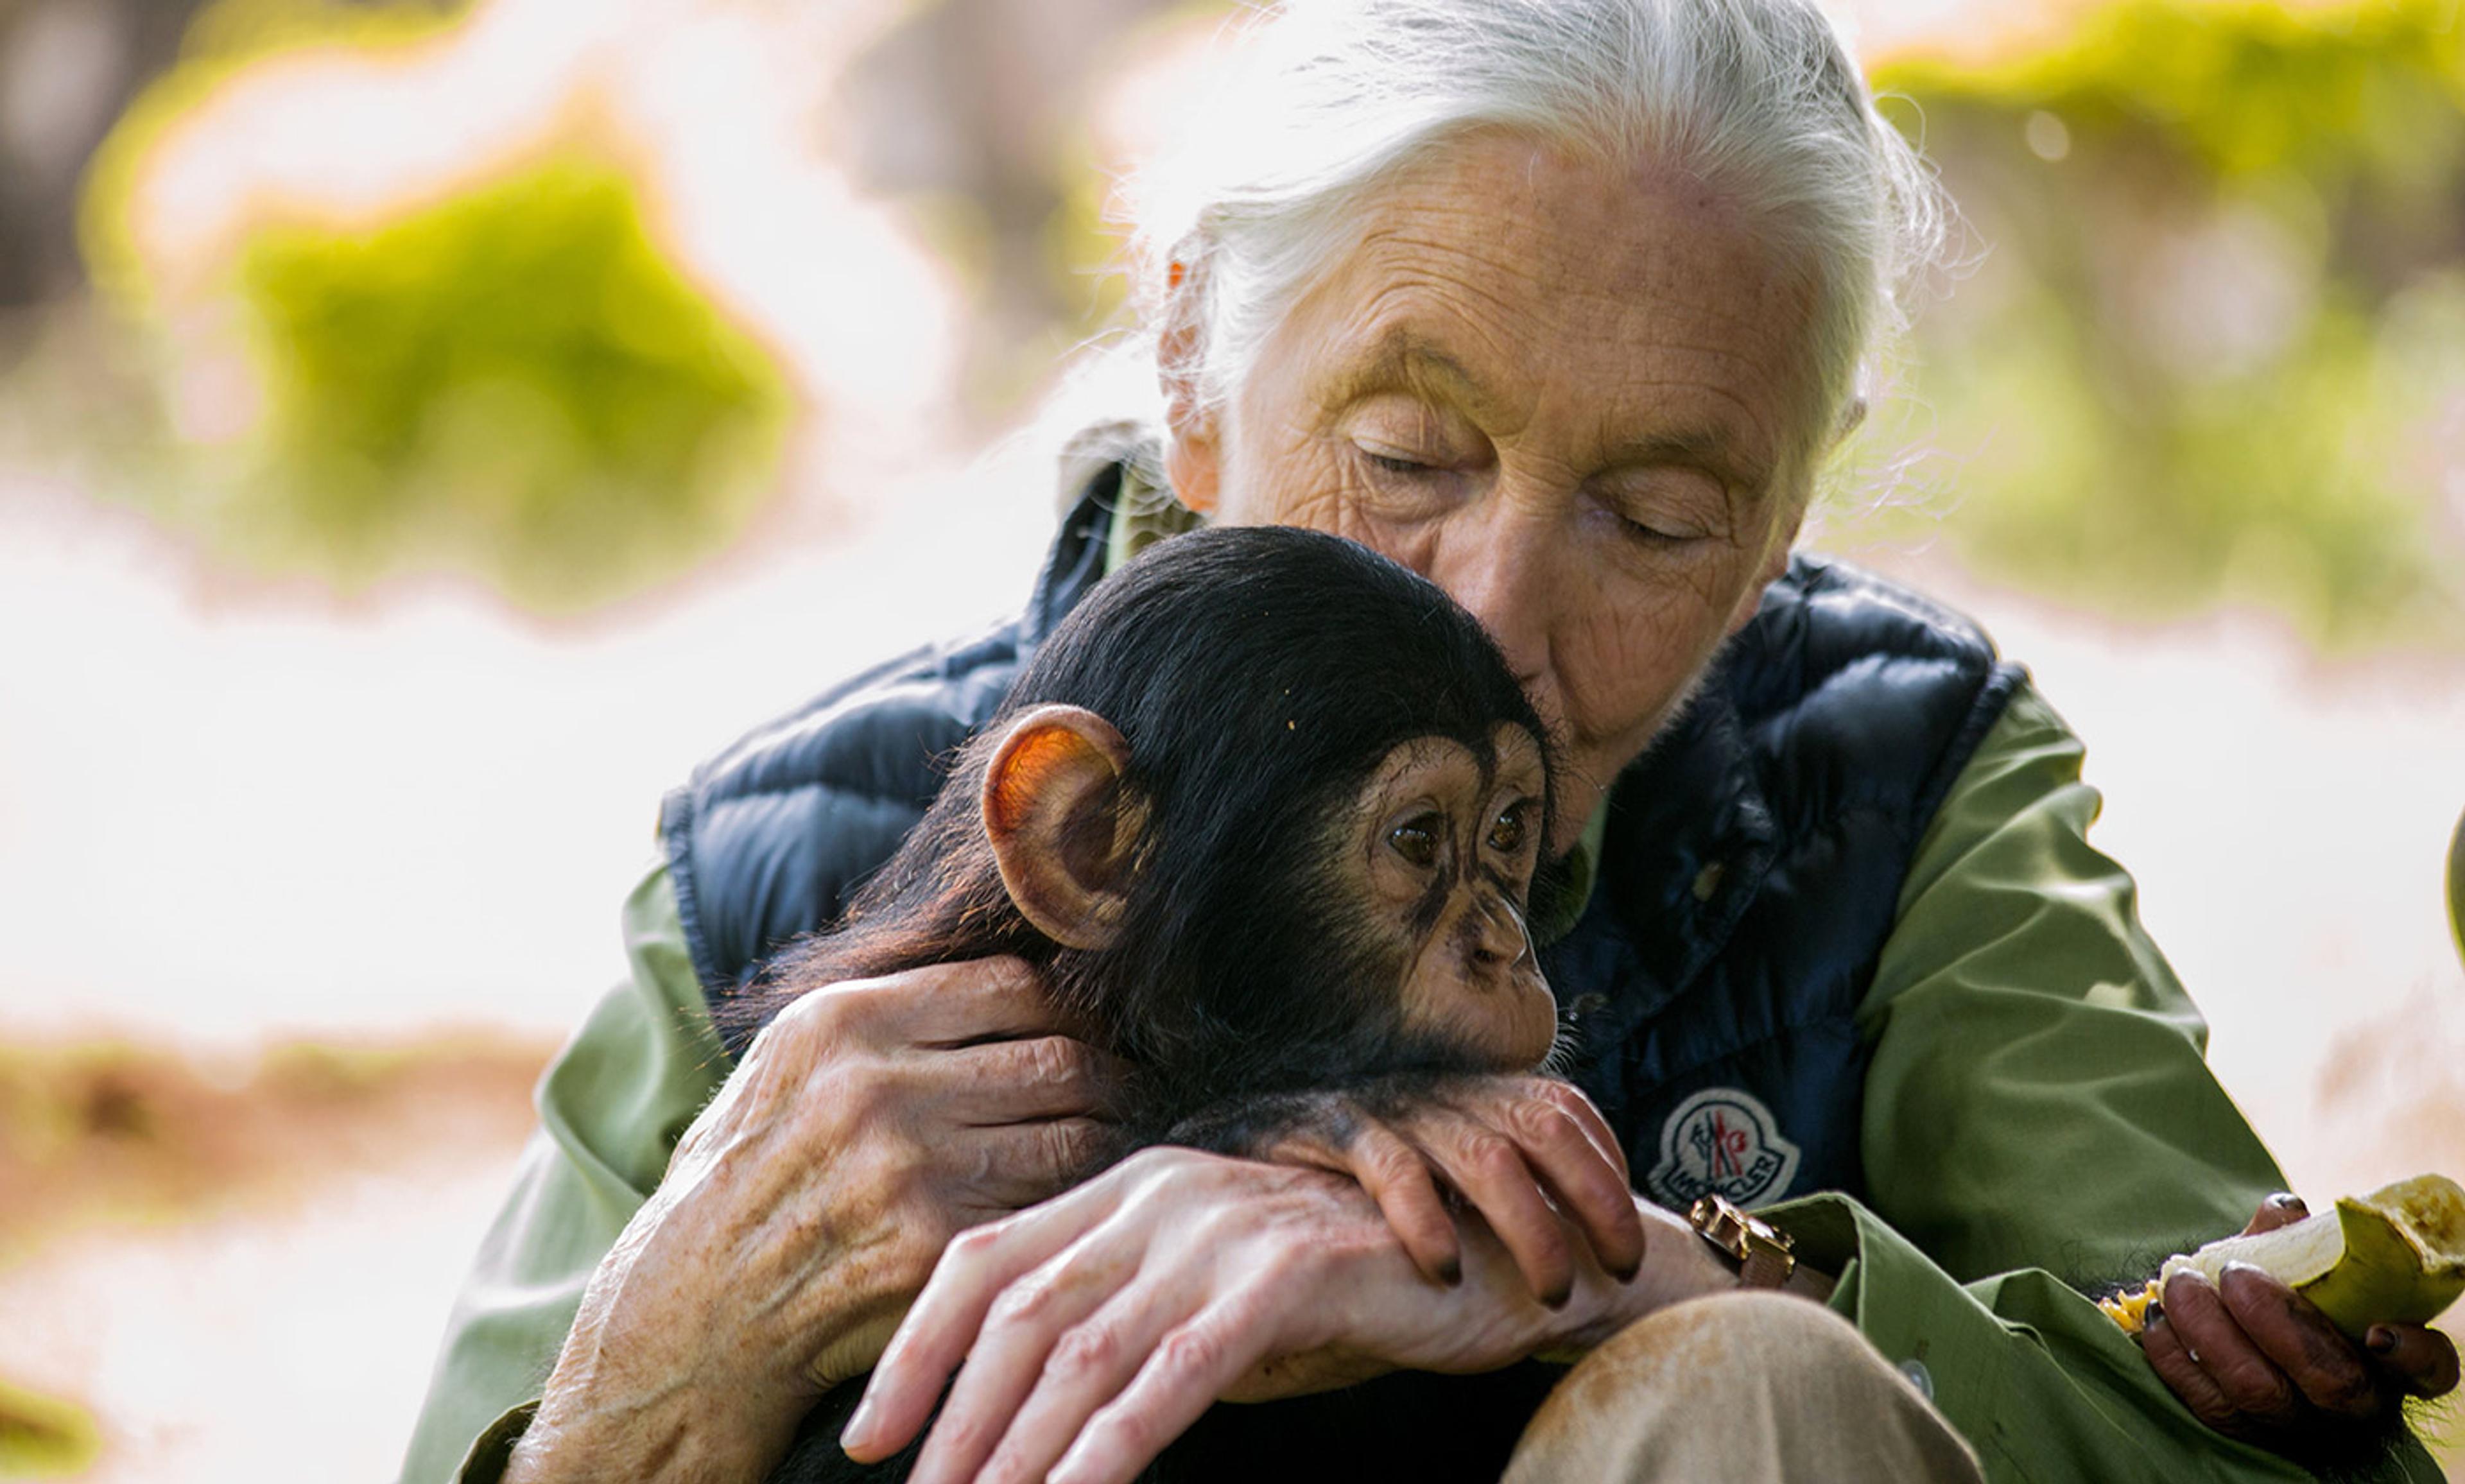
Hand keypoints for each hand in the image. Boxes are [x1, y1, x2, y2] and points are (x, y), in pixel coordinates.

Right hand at [505, 958, 1122, 1482]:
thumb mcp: (788, 1067)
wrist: (692, 1315)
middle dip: (1105, 1076)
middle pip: (1056, 1057)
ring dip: (1106, 1142)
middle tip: (1126, 1091)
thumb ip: (886, 1019)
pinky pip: (1048, 1210)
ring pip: (1071, 1135)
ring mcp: (909, 1172)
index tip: (1080, 1031)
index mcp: (840, 1025)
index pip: (1010, 986)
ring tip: (1115, 1145)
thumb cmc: (747, 1182)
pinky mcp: (936, 1252)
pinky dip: (1076, 1208)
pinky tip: (1081, 1208)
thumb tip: (1014, 981)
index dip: (1064, 1008)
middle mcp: (876, 1088)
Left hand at [840, 1146, 1723, 1483]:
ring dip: (1018, 1452)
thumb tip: (1023, 1417)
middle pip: (1020, 1309)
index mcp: (1133, 1185)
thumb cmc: (1344, 1292)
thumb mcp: (1213, 1293)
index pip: (987, 1257)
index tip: (870, 1434)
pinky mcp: (1285, 1275)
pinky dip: (1110, 1451)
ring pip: (1084, 1352)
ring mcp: (1224, 1228)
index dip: (917, 1347)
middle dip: (955, 1421)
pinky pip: (1173, 1378)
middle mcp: (1166, 1191)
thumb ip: (1129, 1323)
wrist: (1491, 1260)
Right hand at [1185, 1074, 1646, 1300]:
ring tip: (1553, 1293)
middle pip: (1541, 1125)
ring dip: (1530, 1226)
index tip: (1630, 1242)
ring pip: (1482, 1154)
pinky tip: (1445, 1270)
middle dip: (1593, 1199)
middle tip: (1619, 1271)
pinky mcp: (1327, 1131)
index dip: (1609, 1167)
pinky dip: (1426, 1220)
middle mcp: (1436, 1094)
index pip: (1564, 1108)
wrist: (1223, 1148)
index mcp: (1468, 1097)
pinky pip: (1389, 1168)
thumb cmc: (1342, 1183)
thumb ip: (1493, 1193)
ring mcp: (1384, 1109)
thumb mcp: (1429, 1173)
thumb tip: (1579, 1254)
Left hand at [2141, 1193, 2460, 1466]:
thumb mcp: (2296, 1260)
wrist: (2230, 1326)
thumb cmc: (2279, 1287)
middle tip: (2235, 1272)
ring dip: (2212, 1332)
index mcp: (2388, 1358)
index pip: (2429, 1368)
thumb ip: (2294, 1237)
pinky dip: (2176, 1355)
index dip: (2412, 1355)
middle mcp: (2352, 1402)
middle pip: (2331, 1382)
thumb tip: (2282, 1210)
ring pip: (2259, 1393)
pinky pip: (2207, 1403)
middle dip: (2278, 1324)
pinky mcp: (2242, 1430)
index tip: (2378, 1331)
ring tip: (2181, 1282)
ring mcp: (2297, 1424)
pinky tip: (2158, 1316)